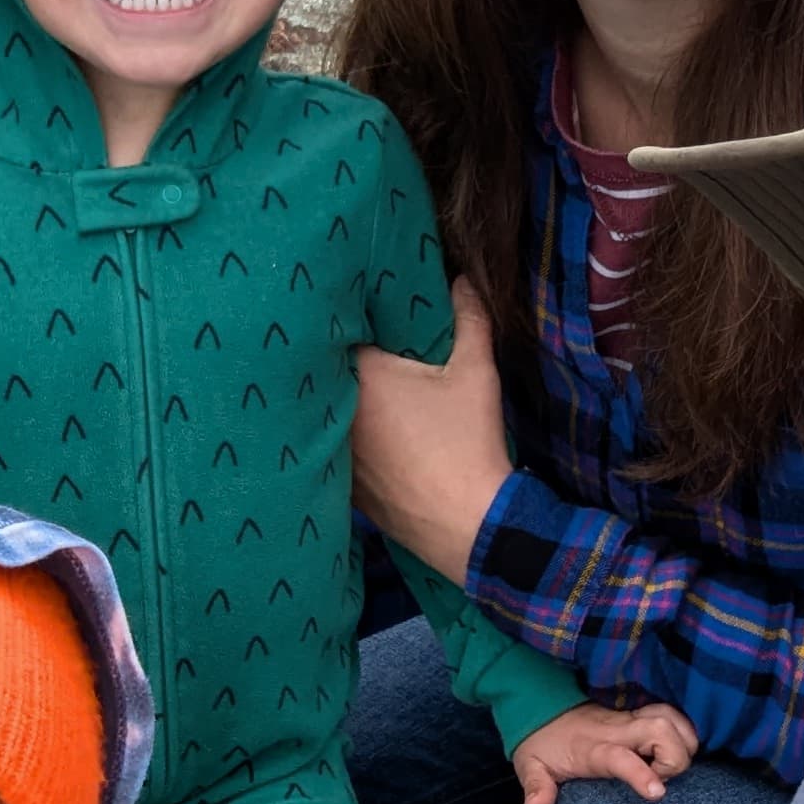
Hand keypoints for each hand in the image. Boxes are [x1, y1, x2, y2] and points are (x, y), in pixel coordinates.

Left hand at [352, 280, 516, 582]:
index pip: (338, 328)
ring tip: (367, 386)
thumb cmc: (468, 443)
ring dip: (343, 400)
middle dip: (342, 356)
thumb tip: (464, 278)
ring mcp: (335, 452)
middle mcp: (335, 411)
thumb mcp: (475, 373)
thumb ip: (470, 318)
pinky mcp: (344, 484)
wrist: (469, 525)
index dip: (349, 314)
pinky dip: (348, 438)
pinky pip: (336, 448)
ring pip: (330, 412)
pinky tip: (371, 434)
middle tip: (366, 340)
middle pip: (328, 371)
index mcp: (360, 374)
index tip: (360, 302)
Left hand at [508, 700, 697, 803]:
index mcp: (593, 748)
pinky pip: (673, 714)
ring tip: (671, 766)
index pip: (621, 757)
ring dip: (684, 742)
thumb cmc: (542, 744)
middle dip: (675, 757)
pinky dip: (684, 731)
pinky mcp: (639, 715)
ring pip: (673, 718)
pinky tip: (679, 750)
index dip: (642, 773)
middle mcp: (618, 730)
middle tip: (662, 780)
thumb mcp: (529, 766)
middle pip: (661, 730)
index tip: (657, 792)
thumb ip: (537, 787)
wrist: (541, 708)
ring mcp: (631, 719)